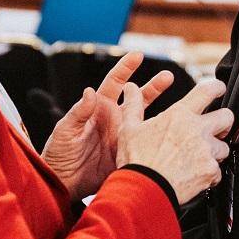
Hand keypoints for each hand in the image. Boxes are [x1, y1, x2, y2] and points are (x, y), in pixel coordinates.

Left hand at [41, 53, 173, 197]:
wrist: (63, 182)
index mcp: (99, 108)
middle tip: (168, 76)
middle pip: (138, 98)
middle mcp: (114, 119)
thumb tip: (89, 92)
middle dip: (154, 86)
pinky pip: (146, 142)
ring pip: (146, 118)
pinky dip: (159, 136)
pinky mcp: (128, 153)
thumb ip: (79, 112)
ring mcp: (123, 136)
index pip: (115, 82)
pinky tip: (171, 132)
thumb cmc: (58, 154)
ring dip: (162, 110)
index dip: (126, 68)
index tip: (138, 55)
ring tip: (179, 105)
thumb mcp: (65, 130)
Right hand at [117, 77, 231, 204]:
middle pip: (227, 117)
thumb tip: (131, 89)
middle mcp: (197, 130)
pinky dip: (209, 174)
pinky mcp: (210, 171)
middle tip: (213, 129)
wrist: (144, 190)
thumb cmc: (136, 160)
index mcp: (180, 115)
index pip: (207, 90)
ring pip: (224, 146)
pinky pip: (218, 171)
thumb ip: (133, 106)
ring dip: (215, 151)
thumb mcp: (129, 128)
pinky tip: (194, 175)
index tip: (218, 89)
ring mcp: (206, 151)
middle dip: (222, 122)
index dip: (217, 87)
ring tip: (198, 158)